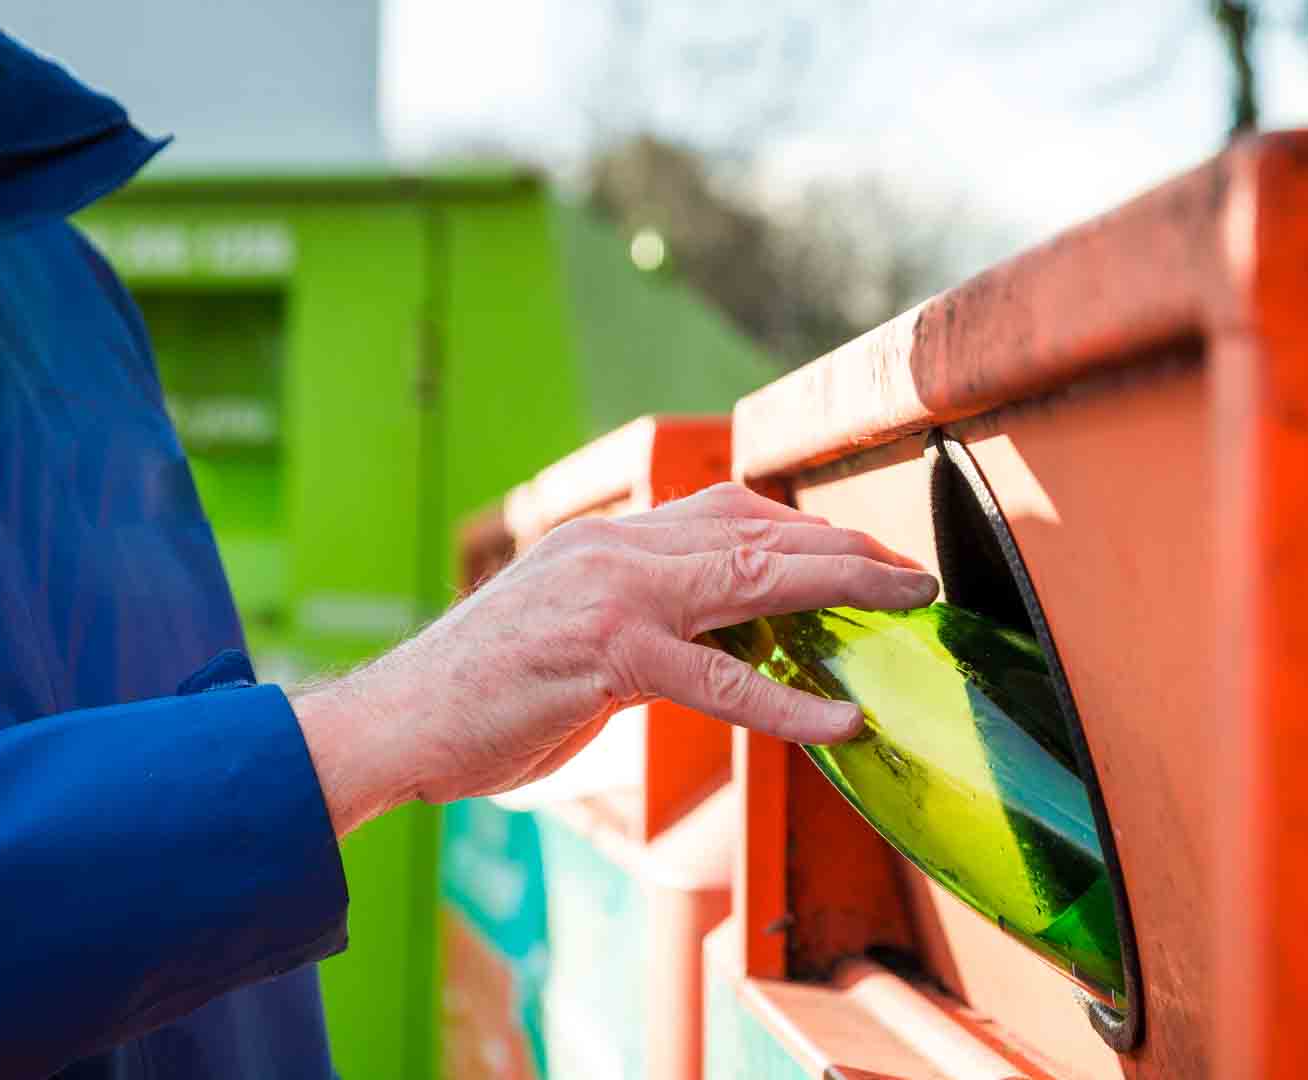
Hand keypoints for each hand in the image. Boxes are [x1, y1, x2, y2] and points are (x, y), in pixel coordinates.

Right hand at [291, 483, 936, 835]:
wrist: (395, 718)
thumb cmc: (480, 689)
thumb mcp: (570, 630)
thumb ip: (640, 617)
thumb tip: (714, 638)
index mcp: (608, 539)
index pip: (727, 509)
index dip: (803, 527)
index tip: (859, 547)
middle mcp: (616, 548)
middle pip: (758, 530)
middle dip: (845, 547)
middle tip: (911, 570)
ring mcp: (613, 596)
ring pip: (753, 580)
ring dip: (842, 588)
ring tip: (907, 602)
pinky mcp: (608, 657)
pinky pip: (718, 679)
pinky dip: (788, 701)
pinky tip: (839, 722)